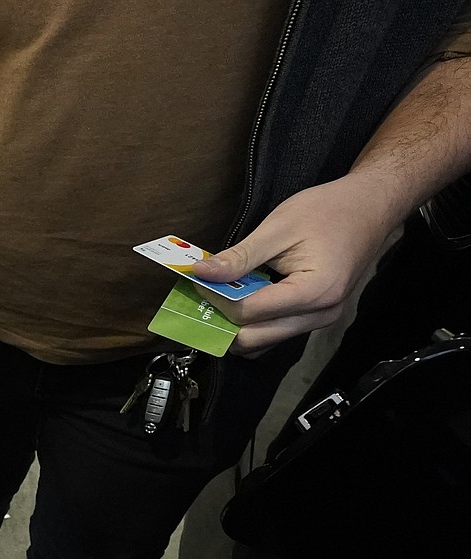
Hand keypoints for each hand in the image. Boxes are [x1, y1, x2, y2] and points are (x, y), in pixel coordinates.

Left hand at [192, 173, 397, 355]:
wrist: (370, 207)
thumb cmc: (329, 211)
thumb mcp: (278, 228)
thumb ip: (239, 257)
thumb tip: (201, 273)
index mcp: (314, 292)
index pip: (248, 313)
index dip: (216, 299)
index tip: (200, 280)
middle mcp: (320, 314)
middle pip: (253, 339)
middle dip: (223, 320)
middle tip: (203, 295)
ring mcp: (320, 319)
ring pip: (263, 341)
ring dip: (237, 325)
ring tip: (221, 295)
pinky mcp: (315, 317)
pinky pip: (275, 331)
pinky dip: (254, 321)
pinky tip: (243, 297)